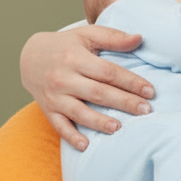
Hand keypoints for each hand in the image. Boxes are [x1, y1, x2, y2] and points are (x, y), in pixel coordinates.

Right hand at [20, 26, 155, 150]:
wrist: (30, 57)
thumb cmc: (66, 46)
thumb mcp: (87, 35)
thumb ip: (113, 37)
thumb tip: (140, 38)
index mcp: (74, 57)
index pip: (108, 72)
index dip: (130, 82)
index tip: (150, 91)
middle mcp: (63, 78)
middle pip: (98, 93)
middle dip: (123, 102)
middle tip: (145, 110)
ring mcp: (54, 96)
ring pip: (79, 112)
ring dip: (99, 122)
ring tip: (119, 128)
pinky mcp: (48, 110)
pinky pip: (60, 126)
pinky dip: (71, 136)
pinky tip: (86, 145)